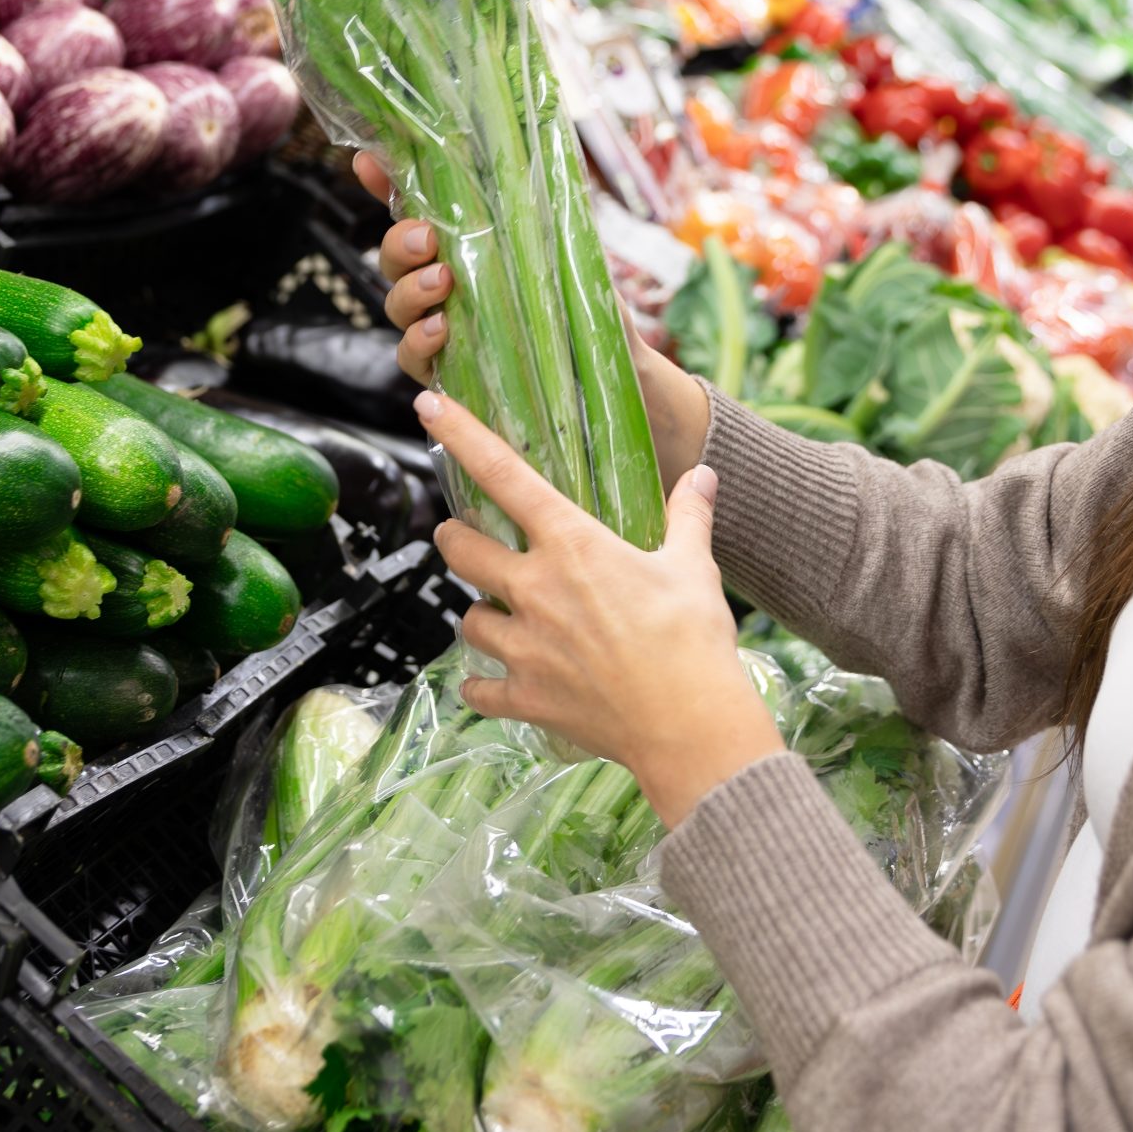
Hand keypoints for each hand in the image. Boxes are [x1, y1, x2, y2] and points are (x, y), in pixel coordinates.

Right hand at [357, 152, 713, 483]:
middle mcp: (442, 283)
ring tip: (443, 281)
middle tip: (427, 238)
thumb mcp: (575, 258)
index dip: (384, 182)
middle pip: (393, 256)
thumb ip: (556, 223)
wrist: (607, 375)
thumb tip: (551, 174)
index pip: (416, 209)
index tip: (367, 159)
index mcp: (467, 245)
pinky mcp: (442, 372)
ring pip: (394, 303)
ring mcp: (437, 327)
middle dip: (399, 242)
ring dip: (410, 288)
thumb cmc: (587, 309)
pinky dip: (420, 340)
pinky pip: (411, 356)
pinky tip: (443, 329)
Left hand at [415, 388, 784, 827]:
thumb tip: (702, 475)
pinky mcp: (525, 697)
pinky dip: (484, 687)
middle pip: (462, 549)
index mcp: (571, 545)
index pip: (504, 475)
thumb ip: (688, 517)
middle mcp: (534, 589)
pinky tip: (491, 685)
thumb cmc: (693, 639)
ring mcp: (524, 647)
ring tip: (497, 615)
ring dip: (479, 613)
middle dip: (456, 538)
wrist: (688, 724)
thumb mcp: (694, 567)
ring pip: (469, 619)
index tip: (430, 407)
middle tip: (465, 537)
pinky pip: (482, 689)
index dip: (462, 435)